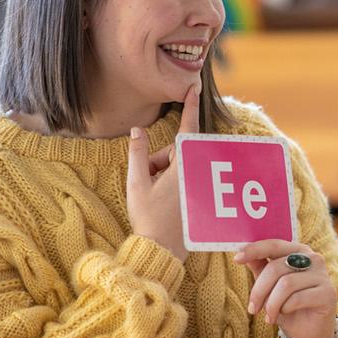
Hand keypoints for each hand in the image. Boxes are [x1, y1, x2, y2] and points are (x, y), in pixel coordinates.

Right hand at [126, 84, 200, 260]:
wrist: (162, 250)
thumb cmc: (148, 218)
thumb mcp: (136, 183)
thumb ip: (138, 153)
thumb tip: (137, 130)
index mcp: (183, 167)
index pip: (186, 129)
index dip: (188, 107)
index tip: (194, 87)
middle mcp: (197, 173)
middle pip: (176, 151)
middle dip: (159, 159)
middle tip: (147, 179)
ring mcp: (200, 185)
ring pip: (180, 165)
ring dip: (165, 172)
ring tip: (154, 195)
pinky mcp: (201, 196)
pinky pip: (186, 178)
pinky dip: (173, 183)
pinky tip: (164, 202)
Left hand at [233, 239, 337, 337]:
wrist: (310, 332)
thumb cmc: (289, 306)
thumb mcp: (271, 286)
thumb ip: (261, 267)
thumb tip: (242, 253)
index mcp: (299, 251)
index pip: (274, 245)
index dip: (254, 250)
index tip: (236, 259)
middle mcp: (313, 259)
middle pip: (276, 268)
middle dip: (259, 291)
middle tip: (252, 309)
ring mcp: (322, 275)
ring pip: (285, 284)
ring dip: (271, 304)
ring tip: (269, 316)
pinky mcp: (328, 294)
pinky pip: (297, 298)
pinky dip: (285, 309)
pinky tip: (284, 315)